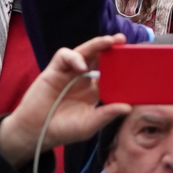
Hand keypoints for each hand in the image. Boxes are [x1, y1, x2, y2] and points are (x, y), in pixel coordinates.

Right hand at [0, 40, 127, 166]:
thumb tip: (128, 107)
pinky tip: (81, 67)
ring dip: (96, 45)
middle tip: (124, 40)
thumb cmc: (63, 130)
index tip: (137, 61)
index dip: (122, 66)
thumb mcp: (89, 124)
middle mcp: (83, 79)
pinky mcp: (53, 72)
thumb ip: (106, 114)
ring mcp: (68, 74)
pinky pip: (64, 57)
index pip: (111, 72)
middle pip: (99, 58)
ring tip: (109, 41)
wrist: (35, 132)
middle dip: (111, 48)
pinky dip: (74, 58)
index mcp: (95, 90)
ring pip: (84, 52)